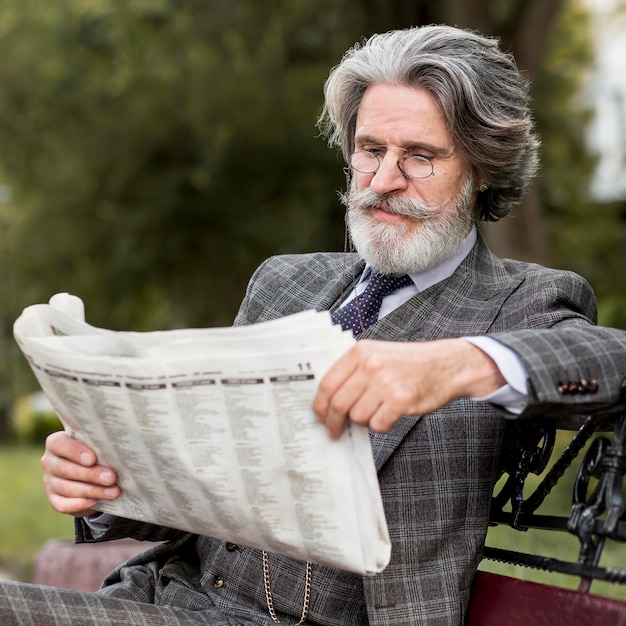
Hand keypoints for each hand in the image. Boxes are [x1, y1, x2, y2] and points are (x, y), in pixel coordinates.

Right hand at [41, 431, 119, 516]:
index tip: (93, 459)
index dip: (75, 452)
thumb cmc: (98, 453)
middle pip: (66, 469)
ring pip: (68, 488)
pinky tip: (96, 502)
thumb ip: (102, 445)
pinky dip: (80, 504)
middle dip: (91, 474)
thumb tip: (120, 449)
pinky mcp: (54, 500)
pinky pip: (63, 505)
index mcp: (57, 443)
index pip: (59, 444)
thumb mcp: (98, 446)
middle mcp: (50, 462)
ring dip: (93, 490)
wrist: (93, 475)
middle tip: (111, 477)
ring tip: (113, 491)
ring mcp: (50, 482)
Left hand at [313, 338, 504, 438]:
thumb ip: (353, 371)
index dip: (319, 405)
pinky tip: (390, 415)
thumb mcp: (377, 354)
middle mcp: (370, 365)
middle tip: (334, 431)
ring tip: (375, 413)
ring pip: (358, 416)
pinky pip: (378, 425)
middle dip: (333, 422)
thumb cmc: (409, 363)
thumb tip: (327, 400)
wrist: (446, 365)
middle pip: (339, 403)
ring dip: (364, 421)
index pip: (327, 383)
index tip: (319, 416)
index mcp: (360, 352)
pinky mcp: (401, 400)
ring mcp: (386, 383)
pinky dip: (381, 425)